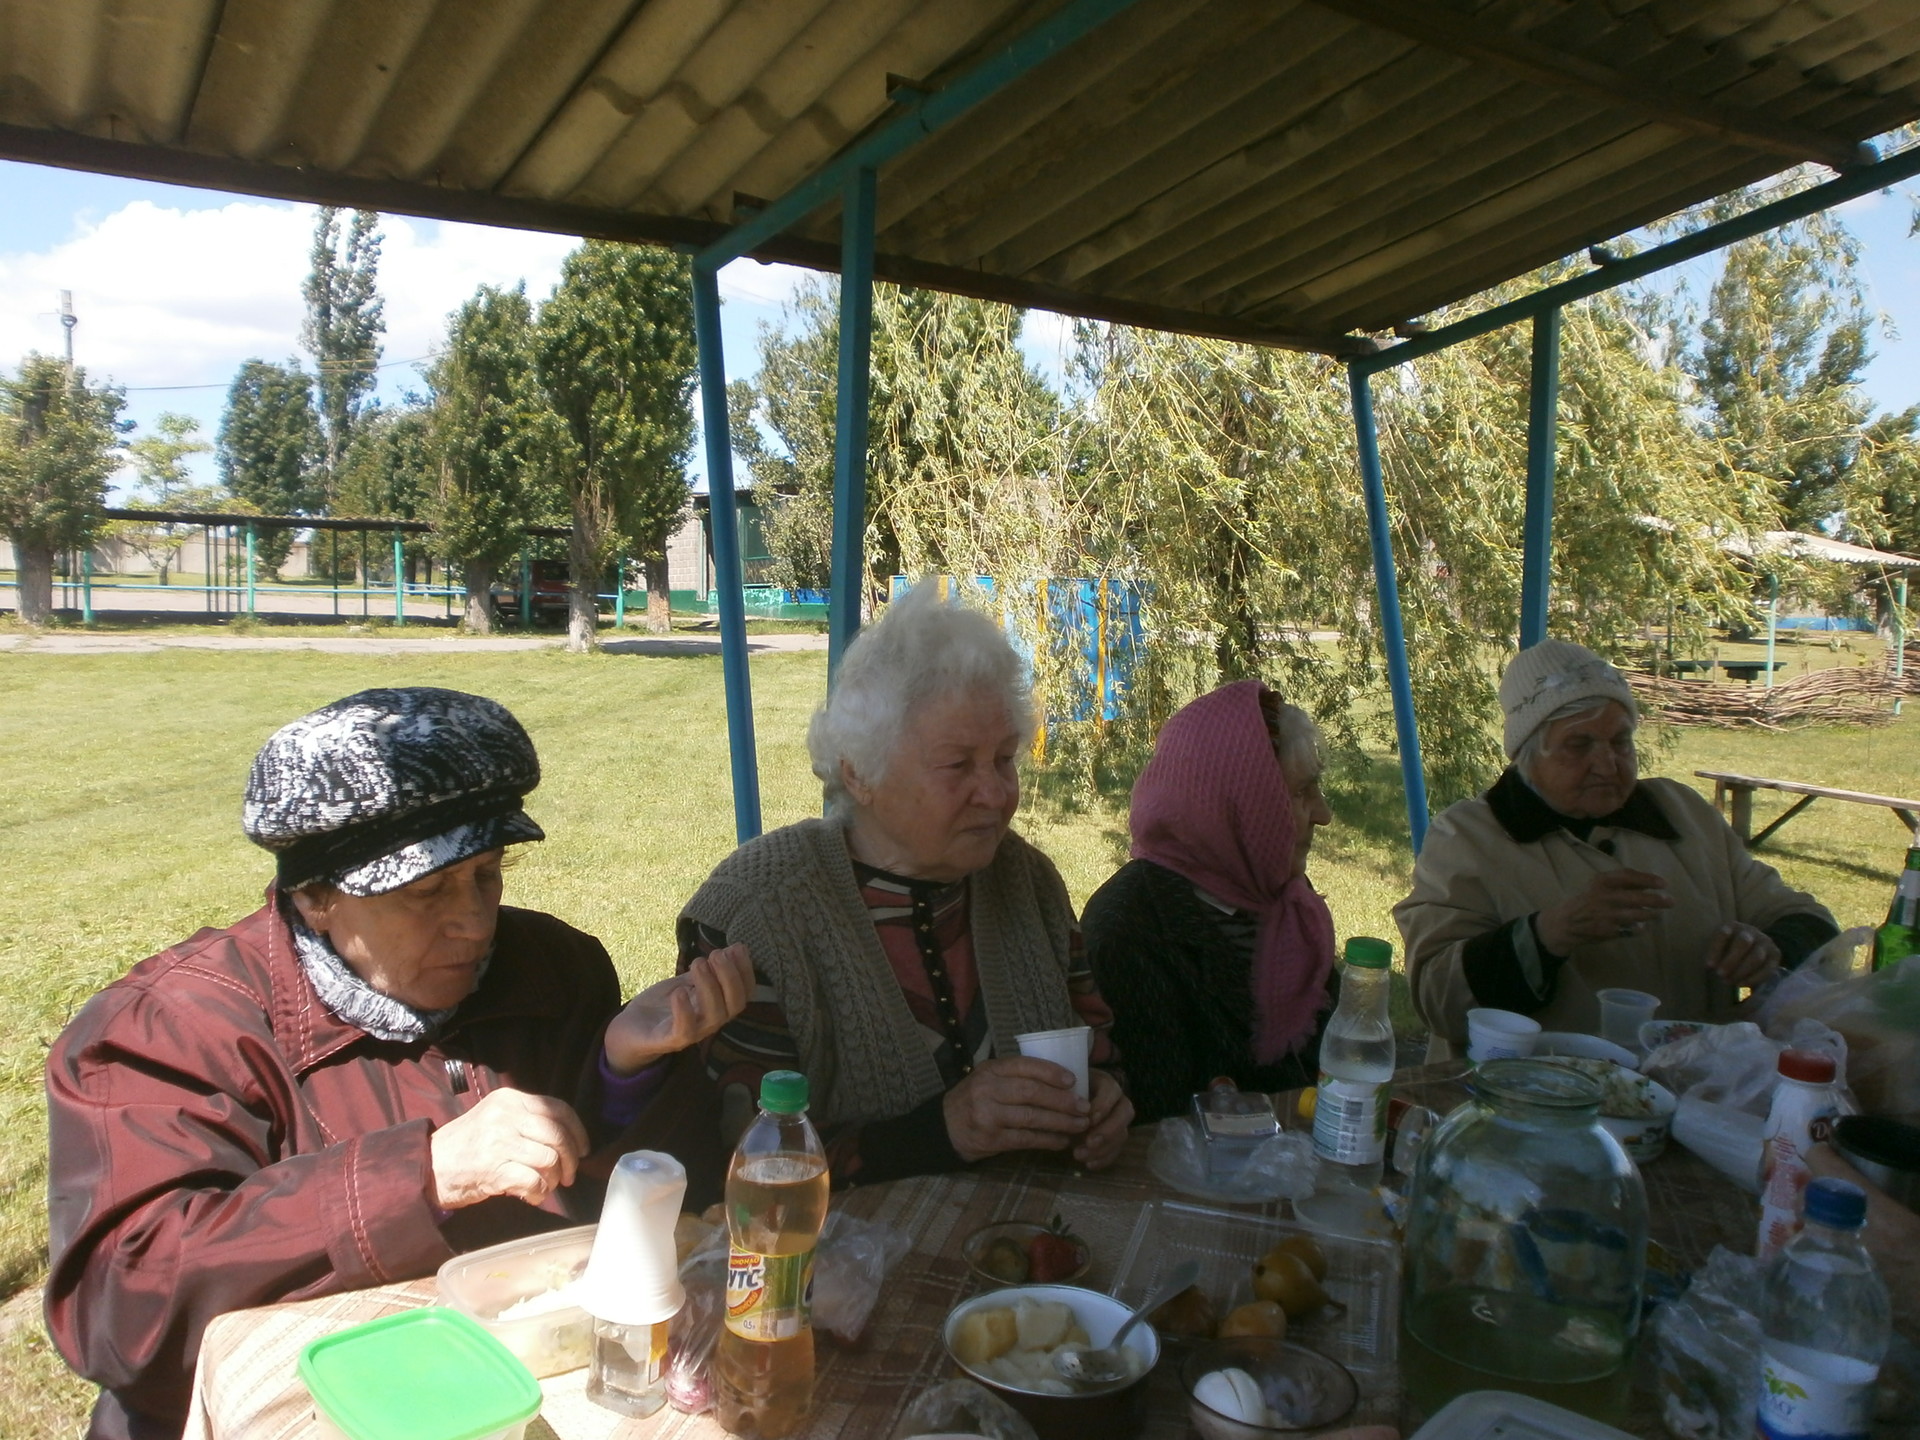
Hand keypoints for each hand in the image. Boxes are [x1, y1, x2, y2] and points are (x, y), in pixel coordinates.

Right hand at [429, 1087, 588, 1210]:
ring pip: (549, 1160)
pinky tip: (531, 1195)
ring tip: (546, 1186)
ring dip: (553, 1179)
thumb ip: (528, 1121)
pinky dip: (538, 1192)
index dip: (577, 1132)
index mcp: (509, 1099)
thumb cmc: (468, 1145)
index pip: (558, 1109)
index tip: (584, 1149)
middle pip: (557, 1136)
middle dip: (571, 1160)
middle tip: (569, 1176)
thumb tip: (570, 1139)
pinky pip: (533, 1181)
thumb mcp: (497, 1118)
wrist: (429, 1166)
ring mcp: (499, 1141)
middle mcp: (505, 1115)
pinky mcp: (493, 1168)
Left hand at [603, 944, 755, 1074]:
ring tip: (698, 963)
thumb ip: (707, 970)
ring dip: (710, 986)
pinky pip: (684, 1031)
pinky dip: (685, 1011)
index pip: (744, 993)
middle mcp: (710, 1021)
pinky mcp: (669, 1041)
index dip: (746, 971)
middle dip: (730, 976)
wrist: (629, 1031)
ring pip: (714, 1016)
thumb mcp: (684, 982)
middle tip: (716, 954)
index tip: (737, 948)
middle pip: (735, 1004)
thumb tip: (733, 948)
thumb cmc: (661, 1006)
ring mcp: (692, 1033)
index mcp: (717, 1006)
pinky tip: (679, 991)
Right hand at [942, 1056, 1089, 1162]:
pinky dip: (1047, 1140)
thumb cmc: (976, 1099)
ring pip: (1032, 1117)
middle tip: (1084, 1107)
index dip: (1052, 1072)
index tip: (1074, 1081)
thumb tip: (1062, 1080)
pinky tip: (1062, 1141)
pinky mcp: (991, 1139)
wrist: (944, 1127)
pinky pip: (1026, 1139)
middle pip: (1032, 1092)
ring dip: (1061, 1122)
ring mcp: (988, 1115)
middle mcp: (988, 1089)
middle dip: (1062, 1100)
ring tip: (1080, 1125)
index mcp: (990, 1069)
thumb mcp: (989, 1078)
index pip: (1025, 1066)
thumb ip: (1016, 1076)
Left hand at [1072, 1068, 1133, 1169]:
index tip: (1088, 1118)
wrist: (1063, 1108)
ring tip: (1080, 1156)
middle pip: (1125, 1112)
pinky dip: (1104, 1159)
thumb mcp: (1062, 1090)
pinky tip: (1089, 1165)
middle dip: (1108, 1130)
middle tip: (1089, 1142)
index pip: (1111, 1089)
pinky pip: (1117, 1149)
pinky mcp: (1115, 1137)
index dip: (1103, 1105)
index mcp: (1104, 1083)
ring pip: (1123, 1133)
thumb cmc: (1062, 1094)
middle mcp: (1116, 1100)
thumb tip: (1065, 1112)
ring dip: (1104, 1148)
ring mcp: (1118, 1120)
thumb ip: (1065, 1099)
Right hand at [1534, 869, 1672, 954]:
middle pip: (1635, 897)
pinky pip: (1629, 930)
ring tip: (1658, 914)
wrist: (1564, 923)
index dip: (1647, 879)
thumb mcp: (1597, 886)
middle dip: (1656, 900)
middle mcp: (1602, 897)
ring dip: (1650, 915)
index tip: (1663, 883)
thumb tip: (1648, 884)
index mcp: (1600, 882)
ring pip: (1635, 915)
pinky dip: (1638, 930)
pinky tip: (1642, 928)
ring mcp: (1604, 915)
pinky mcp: (1606, 931)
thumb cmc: (1586, 901)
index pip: (1628, 876)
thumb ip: (1620, 884)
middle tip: (1670, 901)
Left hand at [1705, 922, 1780, 987]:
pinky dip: (1754, 979)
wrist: (1753, 948)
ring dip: (1742, 972)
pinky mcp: (1775, 954)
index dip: (1715, 950)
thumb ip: (1714, 954)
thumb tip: (1711, 967)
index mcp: (1732, 926)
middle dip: (1731, 961)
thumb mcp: (1718, 947)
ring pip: (1756, 957)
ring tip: (1729, 981)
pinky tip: (1742, 985)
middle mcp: (1750, 931)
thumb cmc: (1728, 949)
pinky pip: (1767, 968)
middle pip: (1743, 943)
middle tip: (1720, 975)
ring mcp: (1765, 942)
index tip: (1709, 966)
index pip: (1723, 934)